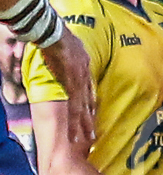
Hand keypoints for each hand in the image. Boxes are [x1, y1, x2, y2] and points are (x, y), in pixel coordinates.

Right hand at [40, 29, 94, 148]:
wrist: (56, 35)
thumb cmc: (61, 37)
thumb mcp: (73, 47)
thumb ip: (74, 56)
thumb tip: (72, 56)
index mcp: (84, 70)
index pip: (88, 91)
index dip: (90, 104)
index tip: (92, 115)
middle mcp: (84, 79)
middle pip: (88, 103)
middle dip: (90, 120)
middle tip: (94, 136)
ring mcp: (79, 84)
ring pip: (82, 109)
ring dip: (83, 125)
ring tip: (86, 139)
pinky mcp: (71, 86)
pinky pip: (73, 108)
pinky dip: (74, 120)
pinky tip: (75, 130)